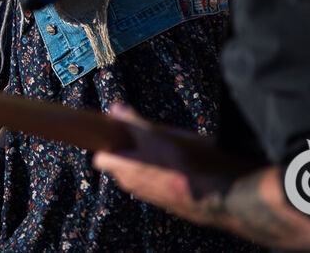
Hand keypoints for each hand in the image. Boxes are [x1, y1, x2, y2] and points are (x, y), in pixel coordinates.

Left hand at [92, 103, 208, 222]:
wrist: (208, 193)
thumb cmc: (176, 164)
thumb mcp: (153, 135)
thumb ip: (132, 122)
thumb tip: (116, 108)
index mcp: (122, 169)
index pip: (101, 159)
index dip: (107, 147)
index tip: (117, 136)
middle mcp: (130, 184)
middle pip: (119, 166)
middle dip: (127, 152)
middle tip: (143, 139)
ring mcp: (146, 194)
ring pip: (137, 175)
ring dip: (145, 163)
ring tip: (163, 150)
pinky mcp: (163, 200)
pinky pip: (154, 183)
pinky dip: (159, 174)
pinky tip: (176, 165)